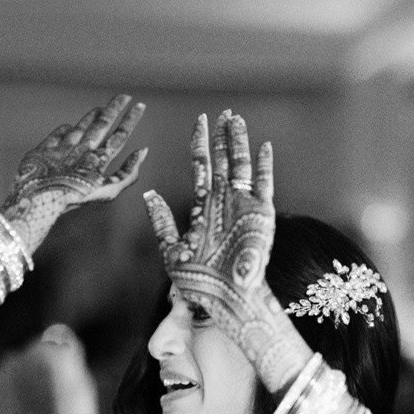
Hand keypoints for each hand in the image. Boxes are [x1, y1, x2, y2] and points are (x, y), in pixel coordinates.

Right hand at [0, 95, 146, 247]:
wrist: (39, 200)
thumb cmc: (73, 197)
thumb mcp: (109, 189)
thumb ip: (128, 172)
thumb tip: (144, 151)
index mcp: (98, 162)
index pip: (119, 137)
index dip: (130, 121)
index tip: (140, 106)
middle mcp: (83, 155)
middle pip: (102, 128)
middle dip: (113, 112)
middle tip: (125, 96)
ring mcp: (64, 152)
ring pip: (81, 130)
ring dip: (92, 117)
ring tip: (103, 107)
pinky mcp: (44, 152)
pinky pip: (56, 137)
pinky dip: (62, 130)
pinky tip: (69, 126)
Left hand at [144, 112, 282, 359]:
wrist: (224, 300)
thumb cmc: (198, 282)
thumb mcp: (171, 249)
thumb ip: (161, 221)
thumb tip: (148, 194)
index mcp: (203, 206)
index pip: (201, 166)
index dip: (200, 143)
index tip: (200, 121)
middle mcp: (224, 202)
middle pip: (223, 160)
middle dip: (221, 136)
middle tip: (221, 113)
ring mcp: (244, 206)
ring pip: (242, 166)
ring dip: (239, 143)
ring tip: (236, 120)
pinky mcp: (261, 215)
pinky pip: (264, 184)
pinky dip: (264, 165)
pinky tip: (263, 145)